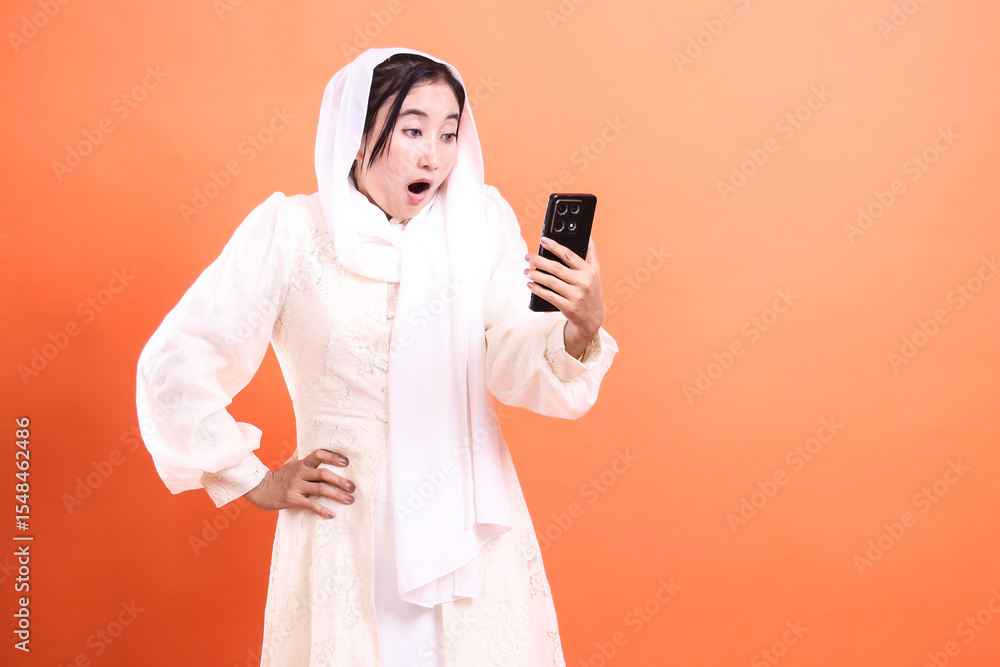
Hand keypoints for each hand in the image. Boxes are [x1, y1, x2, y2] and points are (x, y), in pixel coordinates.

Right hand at [244, 449, 355, 518]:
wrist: (258, 489)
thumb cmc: (277, 477)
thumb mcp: (289, 463)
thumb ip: (300, 455)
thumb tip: (307, 441)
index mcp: (301, 464)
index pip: (319, 454)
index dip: (333, 457)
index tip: (346, 462)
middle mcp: (300, 473)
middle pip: (323, 473)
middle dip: (340, 480)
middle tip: (353, 487)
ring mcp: (295, 486)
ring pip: (320, 489)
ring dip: (336, 495)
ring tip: (349, 500)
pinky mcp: (291, 499)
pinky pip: (310, 504)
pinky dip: (322, 510)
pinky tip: (332, 514)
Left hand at [526, 236, 605, 358]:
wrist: (593, 318)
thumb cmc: (592, 291)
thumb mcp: (595, 273)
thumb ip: (591, 254)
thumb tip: (588, 236)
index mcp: (588, 271)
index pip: (569, 255)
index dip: (555, 246)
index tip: (543, 240)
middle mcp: (583, 282)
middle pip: (556, 268)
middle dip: (539, 261)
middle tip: (527, 256)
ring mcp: (575, 296)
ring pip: (550, 282)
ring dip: (536, 275)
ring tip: (526, 271)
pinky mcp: (568, 307)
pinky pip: (549, 296)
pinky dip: (537, 290)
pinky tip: (530, 285)